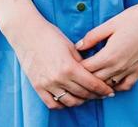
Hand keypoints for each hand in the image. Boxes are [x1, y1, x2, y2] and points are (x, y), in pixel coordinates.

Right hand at [0, 12, 116, 109]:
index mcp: (69, 67)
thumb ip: (82, 62)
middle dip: (95, 95)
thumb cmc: (50, 35)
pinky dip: (63, 104)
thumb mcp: (71, 47)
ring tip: (86, 97)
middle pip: (83, 94)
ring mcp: (47, 84)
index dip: (103, 89)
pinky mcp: (37, 87)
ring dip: (81, 101)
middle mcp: (59, 78)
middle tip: (101, 94)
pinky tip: (69, 100)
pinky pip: (53, 103)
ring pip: (70, 101)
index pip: (92, 84)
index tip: (110, 92)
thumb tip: (92, 74)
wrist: (26, 32)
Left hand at [72, 0, 137, 91]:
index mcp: (109, 54)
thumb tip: (78, 46)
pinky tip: (110, 83)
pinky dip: (116, 87)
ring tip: (90, 81)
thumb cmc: (134, 18)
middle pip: (96, 80)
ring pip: (109, 86)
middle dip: (85, 78)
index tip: (70, 64)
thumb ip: (92, 37)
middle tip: (76, 75)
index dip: (76, 68)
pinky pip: (125, 86)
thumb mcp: (110, 24)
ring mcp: (130, 70)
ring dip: (99, 85)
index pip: (87, 69)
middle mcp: (119, 66)